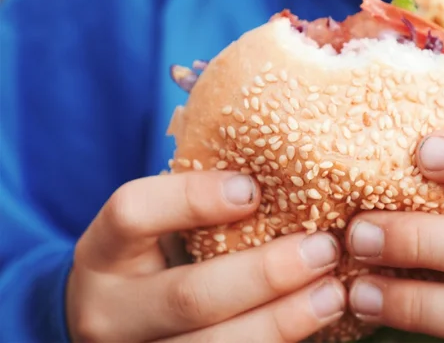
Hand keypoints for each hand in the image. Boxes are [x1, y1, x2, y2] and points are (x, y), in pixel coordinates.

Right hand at [66, 171, 345, 342]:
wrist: (116, 321)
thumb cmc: (156, 254)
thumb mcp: (159, 222)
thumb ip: (198, 189)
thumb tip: (270, 129)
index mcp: (103, 251)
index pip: (132, 213)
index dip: (193, 198)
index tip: (252, 188)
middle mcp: (109, 309)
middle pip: (190, 295)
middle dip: (266, 273)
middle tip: (323, 247)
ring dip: (283, 320)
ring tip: (332, 294)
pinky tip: (316, 318)